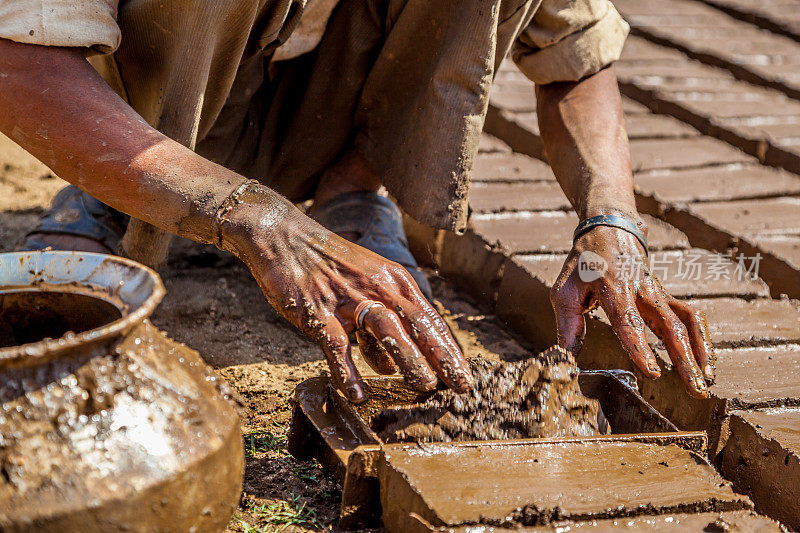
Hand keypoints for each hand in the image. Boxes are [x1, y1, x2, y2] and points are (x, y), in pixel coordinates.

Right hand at [219, 189, 472, 402]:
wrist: (284, 237)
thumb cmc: (327, 267)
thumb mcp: (363, 288)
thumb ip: (379, 327)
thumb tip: (391, 367)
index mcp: (392, 280)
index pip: (428, 318)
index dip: (448, 348)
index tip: (463, 374)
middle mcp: (377, 286)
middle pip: (417, 323)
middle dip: (442, 356)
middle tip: (461, 385)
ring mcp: (347, 298)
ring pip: (386, 329)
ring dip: (408, 358)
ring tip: (424, 385)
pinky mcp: (318, 310)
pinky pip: (336, 344)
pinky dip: (347, 371)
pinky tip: (358, 395)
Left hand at [550, 223, 714, 398]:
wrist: (608, 231)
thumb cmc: (584, 265)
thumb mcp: (565, 289)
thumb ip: (568, 323)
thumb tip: (566, 355)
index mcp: (613, 288)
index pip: (629, 320)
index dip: (640, 346)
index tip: (652, 371)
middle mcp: (642, 290)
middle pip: (668, 325)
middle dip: (683, 358)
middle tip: (695, 388)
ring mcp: (658, 293)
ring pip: (684, 321)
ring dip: (698, 351)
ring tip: (706, 381)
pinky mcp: (665, 297)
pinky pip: (689, 315)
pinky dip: (701, 337)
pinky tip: (705, 361)